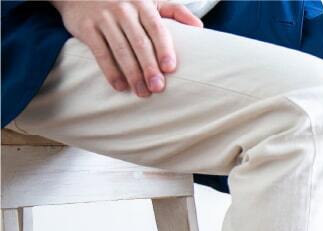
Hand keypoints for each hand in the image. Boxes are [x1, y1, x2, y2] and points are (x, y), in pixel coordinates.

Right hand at [50, 0, 202, 96]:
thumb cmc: (125, 0)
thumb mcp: (150, 0)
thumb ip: (174, 11)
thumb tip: (199, 27)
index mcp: (142, 4)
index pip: (156, 28)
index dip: (164, 49)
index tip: (170, 69)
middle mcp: (123, 9)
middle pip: (139, 42)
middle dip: (149, 67)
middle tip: (158, 88)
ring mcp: (103, 18)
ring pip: (120, 50)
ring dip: (132, 74)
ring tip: (142, 92)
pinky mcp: (86, 27)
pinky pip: (100, 52)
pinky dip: (110, 71)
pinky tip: (120, 86)